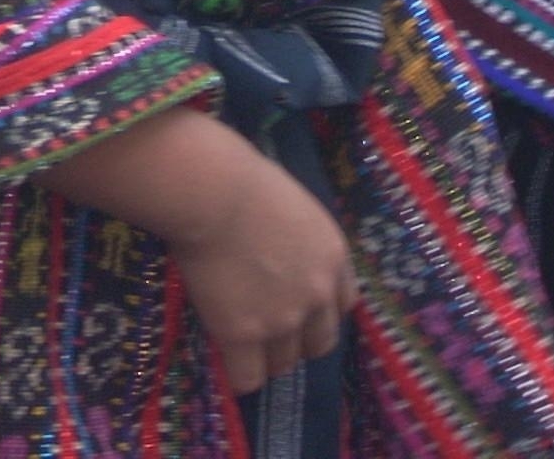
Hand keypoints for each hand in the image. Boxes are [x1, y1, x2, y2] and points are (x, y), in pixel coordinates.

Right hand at [165, 150, 357, 394]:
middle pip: (319, 343)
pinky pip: (247, 378)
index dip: (319, 309)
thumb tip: (272, 239)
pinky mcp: (242, 333)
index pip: (343, 305)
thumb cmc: (238, 176)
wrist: (209, 191)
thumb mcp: (289, 201)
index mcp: (333, 257)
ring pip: (283, 364)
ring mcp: (282, 319)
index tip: (297, 306)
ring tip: (240, 345)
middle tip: (266, 330)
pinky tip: (224, 361)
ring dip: (264, 357)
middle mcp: (318, 295)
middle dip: (297, 341)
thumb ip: (294, 234)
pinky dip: (238, 375)